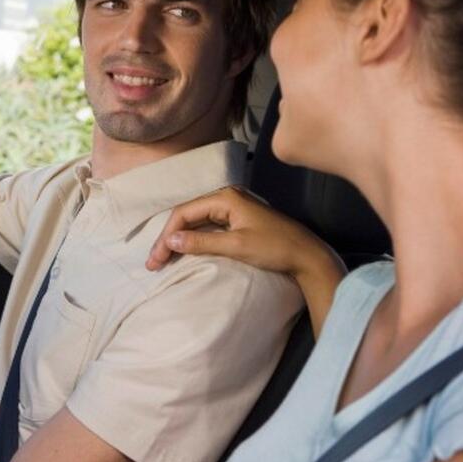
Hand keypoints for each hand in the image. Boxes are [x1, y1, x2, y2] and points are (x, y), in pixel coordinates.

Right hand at [145, 186, 333, 273]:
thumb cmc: (276, 248)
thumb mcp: (236, 246)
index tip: (157, 260)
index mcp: (225, 197)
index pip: (184, 213)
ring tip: (164, 260)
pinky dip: (193, 240)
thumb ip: (202, 242)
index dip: (166, 236)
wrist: (307, 255)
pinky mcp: (238, 221)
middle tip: (154, 263)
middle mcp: (227, 198)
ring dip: (179, 240)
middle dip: (169, 238)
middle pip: (187, 216)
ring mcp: (233, 209)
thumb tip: (171, 240)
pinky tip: (184, 252)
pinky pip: (207, 227)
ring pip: (196, 222)